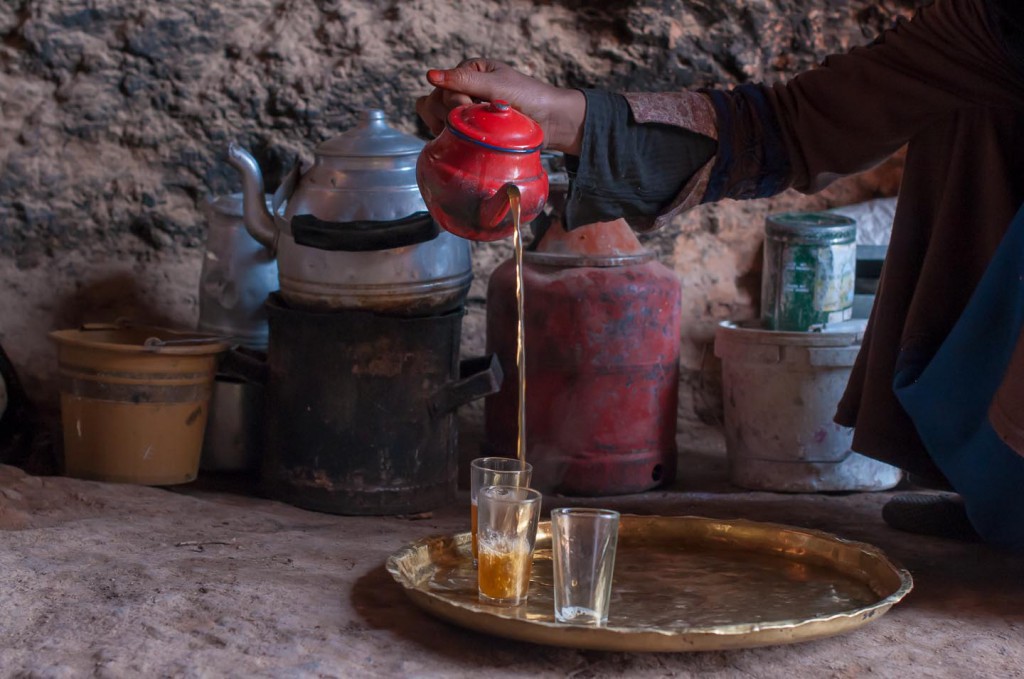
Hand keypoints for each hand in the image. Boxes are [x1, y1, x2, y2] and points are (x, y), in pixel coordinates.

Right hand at [415, 58, 585, 155]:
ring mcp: (464, 112)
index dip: (454, 102)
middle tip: (476, 120)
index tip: (474, 109)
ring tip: (473, 132)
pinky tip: (466, 142)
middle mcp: (463, 90)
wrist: (551, 121)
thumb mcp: (496, 85)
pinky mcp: (468, 132)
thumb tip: (429, 75)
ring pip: (435, 120)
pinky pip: (445, 136)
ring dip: (450, 128)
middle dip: (451, 115)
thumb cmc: (529, 97)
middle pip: (433, 104)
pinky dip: (451, 140)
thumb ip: (464, 80)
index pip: (441, 88)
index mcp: (468, 72)